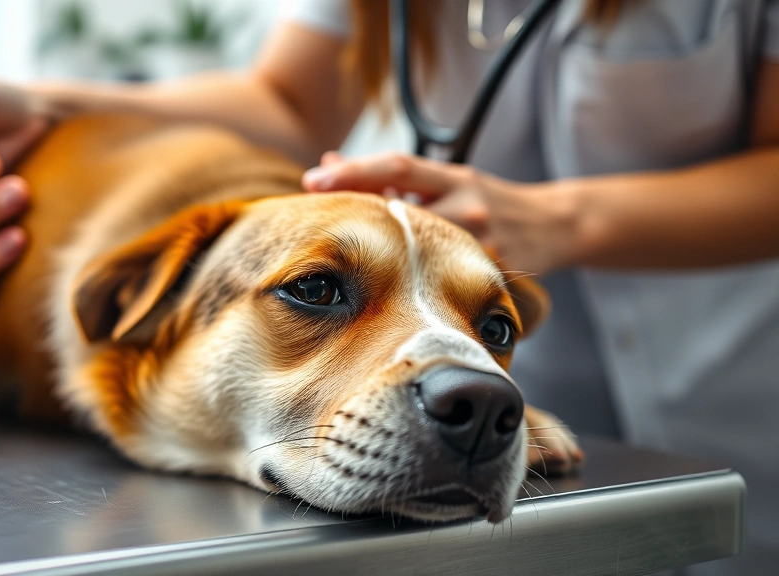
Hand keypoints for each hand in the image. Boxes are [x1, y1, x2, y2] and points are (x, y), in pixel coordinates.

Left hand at [302, 152, 577, 274]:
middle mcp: (469, 207)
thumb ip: (393, 178)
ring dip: (381, 255)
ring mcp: (482, 244)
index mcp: (456, 178)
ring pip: (418, 252)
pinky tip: (387, 289)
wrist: (555, 226)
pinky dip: (411, 280)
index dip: (352, 172)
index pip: (397, 167)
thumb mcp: (447, 179)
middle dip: (356, 218)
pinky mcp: (492, 276)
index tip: (313, 179)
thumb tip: (328, 162)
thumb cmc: (488, 200)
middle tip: (312, 224)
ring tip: (344, 262)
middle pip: (400, 212)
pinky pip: (441, 282)